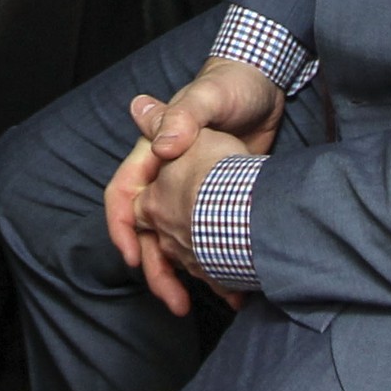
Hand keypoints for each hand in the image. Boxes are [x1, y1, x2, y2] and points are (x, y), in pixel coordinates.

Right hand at [104, 57, 282, 314]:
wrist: (268, 88)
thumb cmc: (233, 85)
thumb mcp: (209, 96)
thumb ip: (183, 115)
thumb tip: (165, 144)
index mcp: (153, 153)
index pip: (123, 196)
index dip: (122, 229)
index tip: (134, 258)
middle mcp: (166, 177)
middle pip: (147, 231)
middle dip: (155, 270)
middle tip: (174, 302)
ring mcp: (190, 191)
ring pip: (175, 242)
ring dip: (184, 277)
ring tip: (197, 306)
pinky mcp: (216, 201)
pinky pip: (205, 240)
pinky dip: (213, 265)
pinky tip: (231, 286)